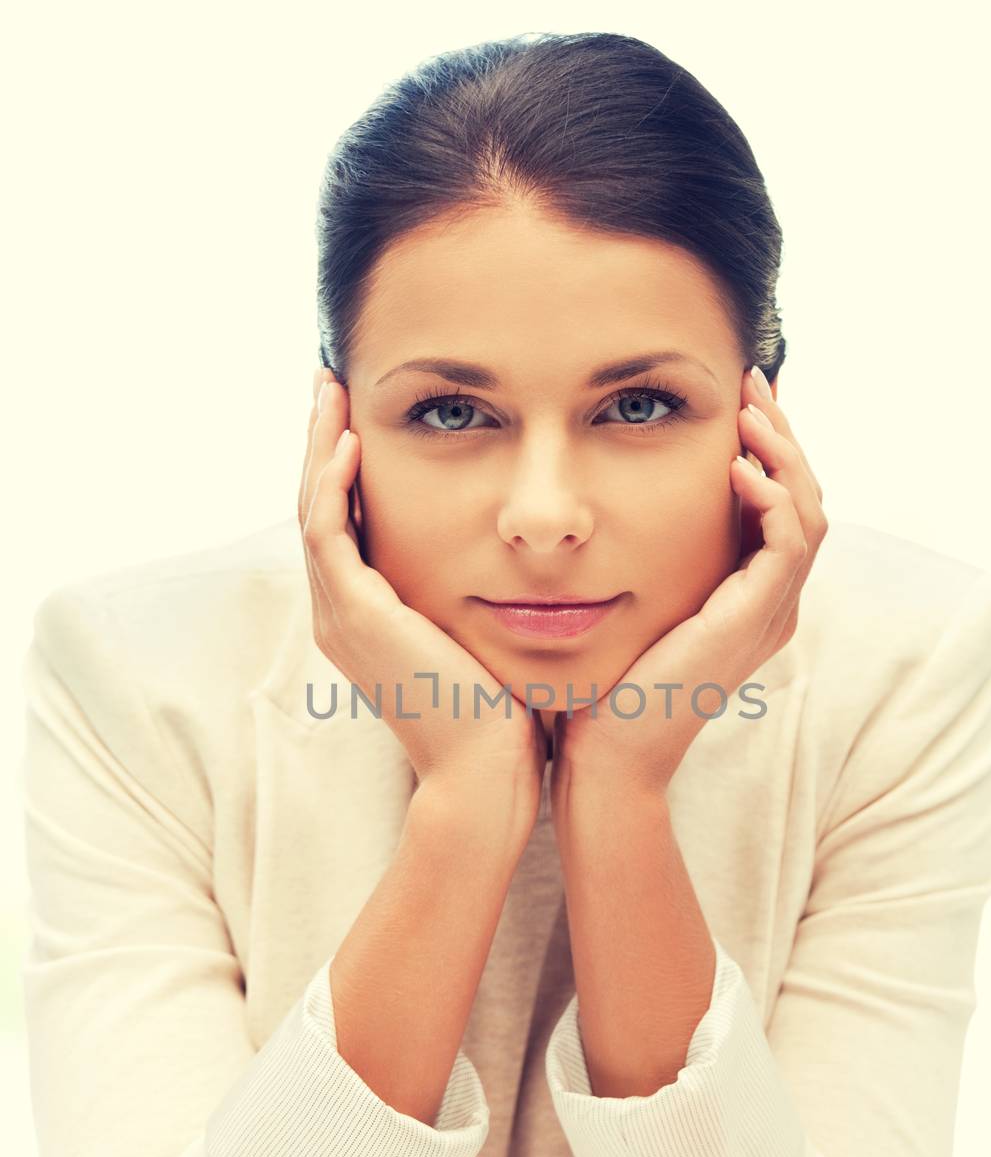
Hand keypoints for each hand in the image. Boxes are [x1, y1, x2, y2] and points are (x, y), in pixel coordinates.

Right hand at [299, 366, 549, 829]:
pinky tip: (353, 441)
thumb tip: (511, 559)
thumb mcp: (478, 637)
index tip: (361, 415)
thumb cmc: (498, 716)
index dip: (344, 467)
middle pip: (315, 506)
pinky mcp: (355, 615)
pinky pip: (329, 533)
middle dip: (322, 441)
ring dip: (321, 445)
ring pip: (312, 509)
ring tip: (331, 389)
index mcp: (364, 618)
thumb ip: (473, 594)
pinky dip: (335, 484)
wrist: (486, 774)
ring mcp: (340, 616)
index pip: (341, 523)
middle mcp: (340, 614)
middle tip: (330, 382)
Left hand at [550, 366, 827, 806]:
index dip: (768, 448)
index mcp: (748, 600)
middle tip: (754, 383)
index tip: (737, 399)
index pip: (782, 507)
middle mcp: (770, 605)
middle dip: (783, 435)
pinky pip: (790, 544)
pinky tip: (739, 468)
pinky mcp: (754, 621)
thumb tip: (606, 505)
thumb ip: (638, 558)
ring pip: (811, 512)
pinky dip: (774, 498)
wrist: (605, 755)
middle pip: (807, 499)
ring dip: (785, 454)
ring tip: (751, 411)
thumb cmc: (603, 687)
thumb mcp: (626, 606)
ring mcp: (769, 615)